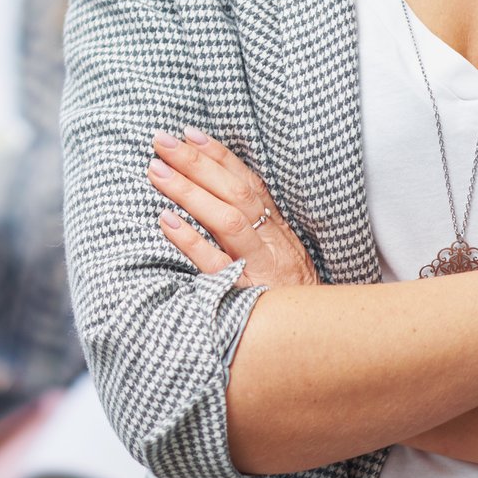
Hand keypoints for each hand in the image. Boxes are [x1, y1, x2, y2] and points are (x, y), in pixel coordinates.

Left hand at [148, 127, 317, 287]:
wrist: (321, 344)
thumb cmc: (292, 303)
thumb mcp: (283, 262)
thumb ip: (257, 233)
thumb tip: (219, 199)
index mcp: (280, 233)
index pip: (249, 183)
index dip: (220, 156)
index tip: (189, 133)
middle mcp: (273, 245)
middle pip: (236, 194)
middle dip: (197, 163)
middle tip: (160, 141)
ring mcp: (261, 270)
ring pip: (227, 222)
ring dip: (190, 192)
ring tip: (156, 171)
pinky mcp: (248, 297)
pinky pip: (217, 266)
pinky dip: (192, 242)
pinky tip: (166, 222)